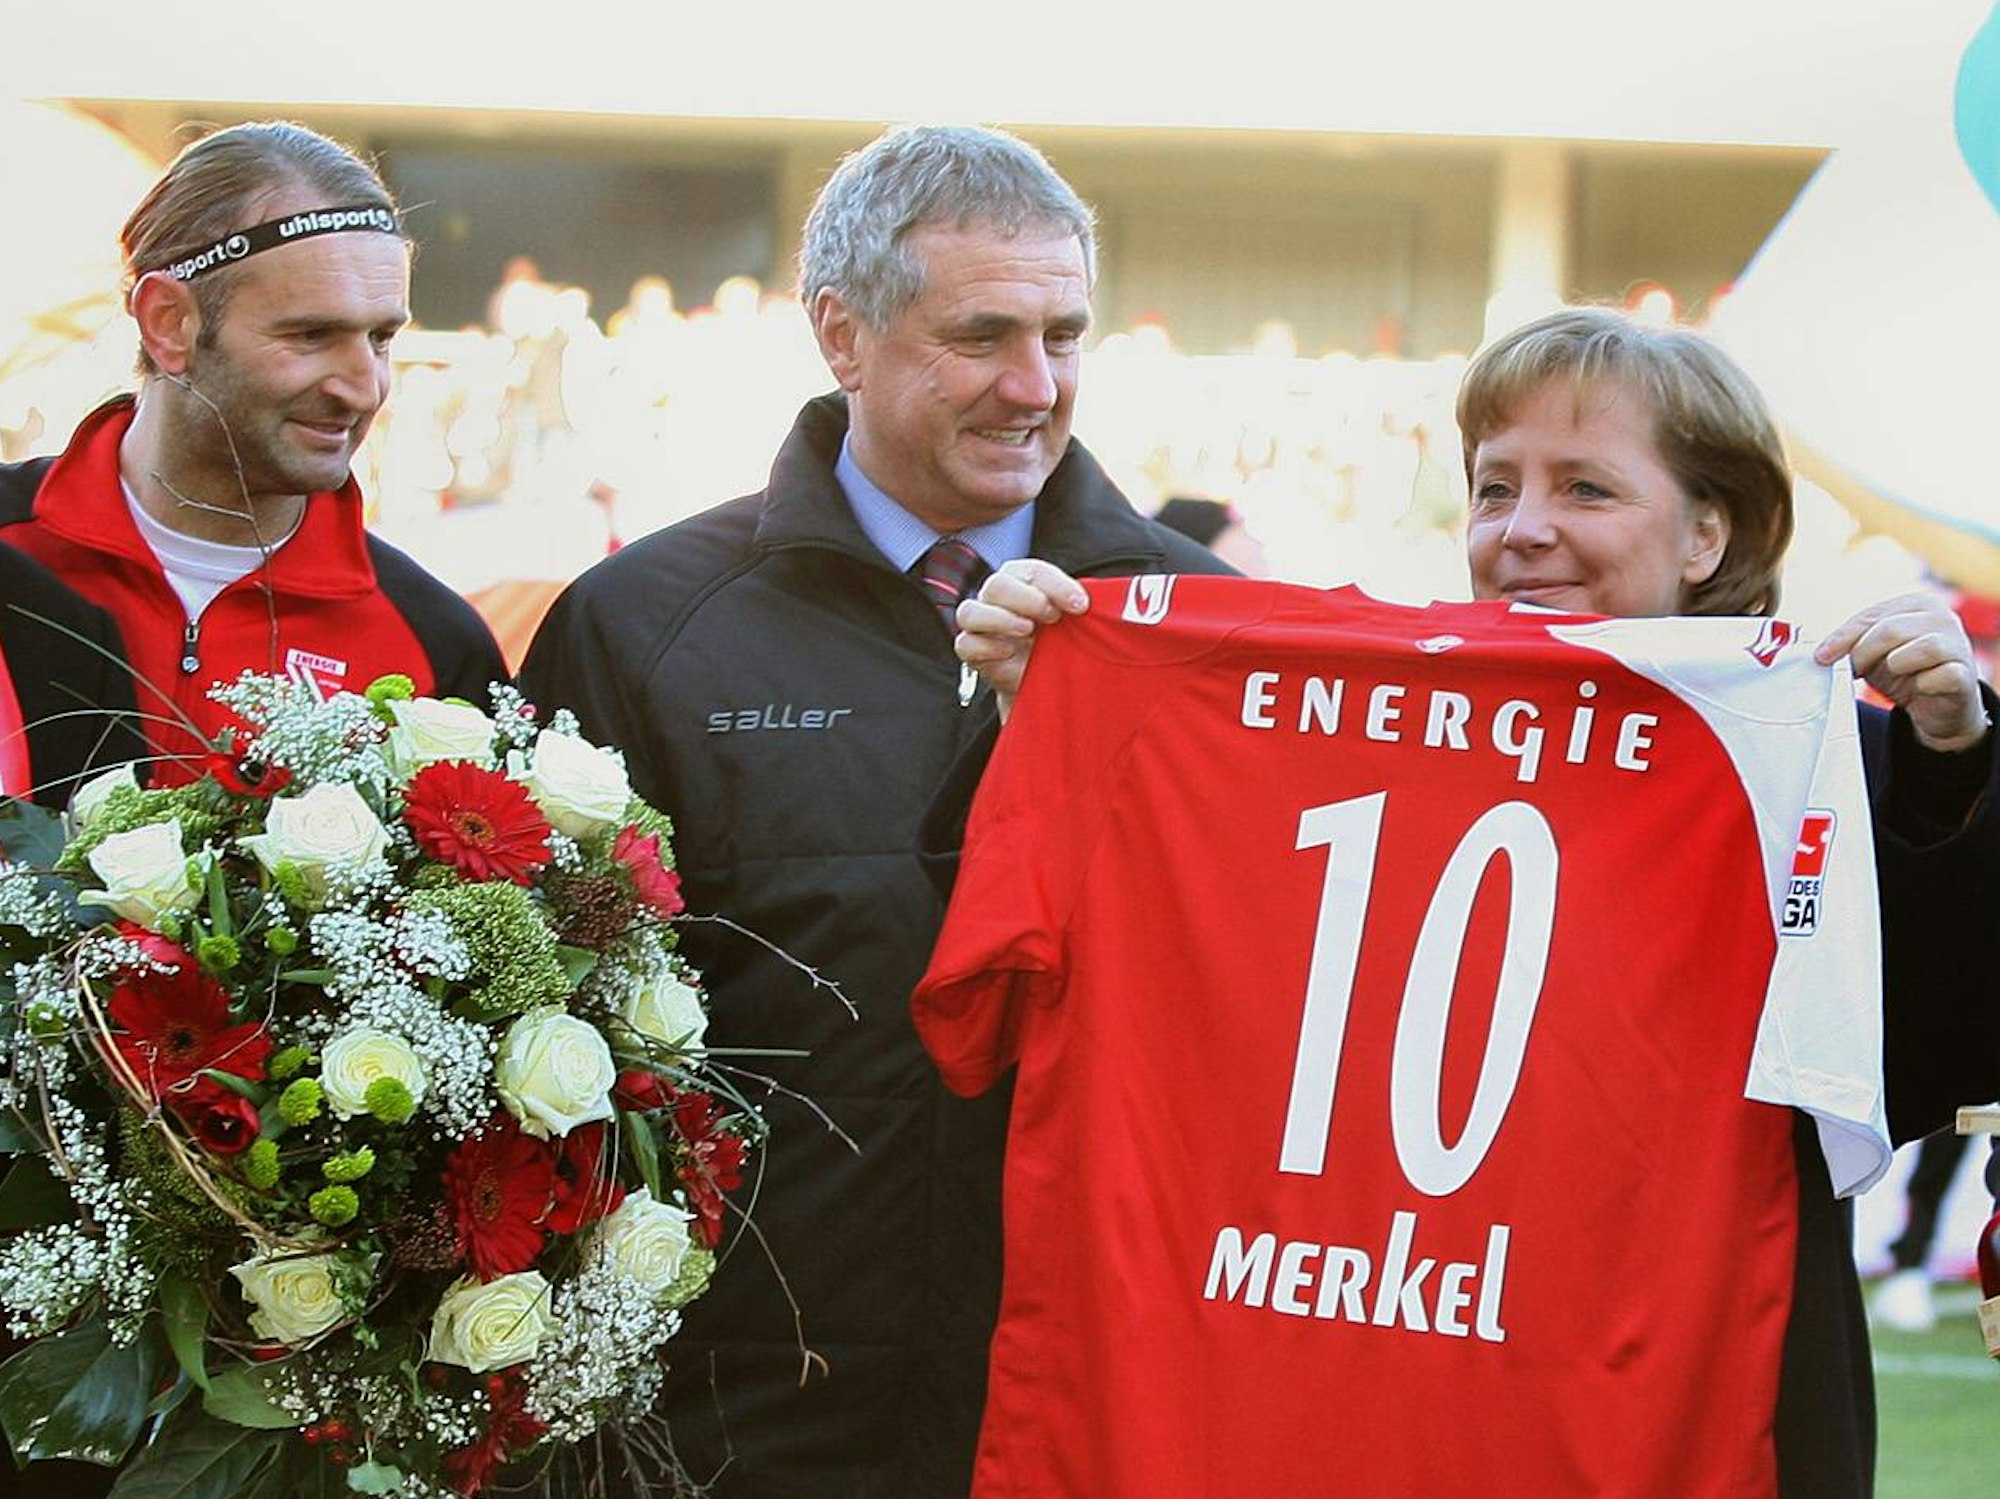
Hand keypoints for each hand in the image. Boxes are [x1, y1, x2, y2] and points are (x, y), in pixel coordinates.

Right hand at [953, 560, 1089, 720]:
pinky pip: (966, 644)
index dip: (1056, 584)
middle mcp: (997, 598)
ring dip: (1000, 618)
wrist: (1047, 682)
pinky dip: (987, 646)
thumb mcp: (1078, 622)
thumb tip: (1129, 593)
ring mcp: (981, 625)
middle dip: (1027, 599)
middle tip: (1053, 618)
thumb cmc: (1062, 643)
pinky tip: (1010, 653)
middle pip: (997, 584)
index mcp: (1023, 581)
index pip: (1032, 570)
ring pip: (970, 611)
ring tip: (1028, 630)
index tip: (1082, 605)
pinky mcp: (973, 653)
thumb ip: (1088, 604)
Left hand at [1815, 591, 1990, 752]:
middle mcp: (1942, 617)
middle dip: (1863, 653)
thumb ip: (1852, 644)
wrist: (1936, 707)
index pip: (1871, 616)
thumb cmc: (1903, 673)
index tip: (1821, 657)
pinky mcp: (1965, 674)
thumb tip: (1821, 651)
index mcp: (1917, 604)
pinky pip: (1941, 675)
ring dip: (1896, 666)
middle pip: (1890, 631)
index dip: (1842, 637)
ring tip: (1895, 675)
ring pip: (1921, 648)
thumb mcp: (1872, 654)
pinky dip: (1923, 684)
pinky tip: (1920, 687)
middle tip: (1853, 672)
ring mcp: (1958, 644)